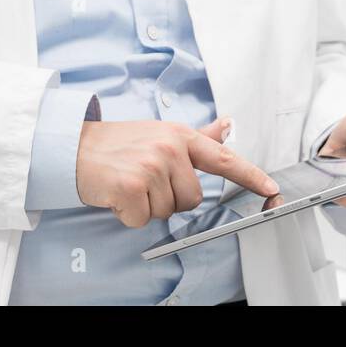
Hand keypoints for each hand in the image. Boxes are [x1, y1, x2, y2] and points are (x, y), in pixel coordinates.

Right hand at [76, 117, 279, 227]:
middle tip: (146, 181)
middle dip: (170, 198)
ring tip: (131, 184)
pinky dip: (129, 215)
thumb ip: (198, 136)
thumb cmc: (120, 144)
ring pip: (168, 211)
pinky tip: (119, 195)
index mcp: (180, 136)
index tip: (271, 188)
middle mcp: (169, 149)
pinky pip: (144, 220)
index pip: (223, 159)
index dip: (250, 175)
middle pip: (193, 198)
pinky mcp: (132, 187)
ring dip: (149, 206)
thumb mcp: (161, 132)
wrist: (75, 148)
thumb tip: (227, 126)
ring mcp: (151, 167)